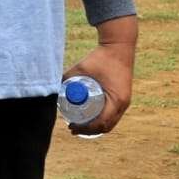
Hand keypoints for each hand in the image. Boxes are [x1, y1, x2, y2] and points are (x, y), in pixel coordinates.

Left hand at [63, 15, 136, 134]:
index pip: (101, 123)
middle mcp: (123, 104)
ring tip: (80, 125)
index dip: (86, 128)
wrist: (119, 47)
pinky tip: (91, 117)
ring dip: (96, 126)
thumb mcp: (82, 67)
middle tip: (73, 128)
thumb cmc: (100, 57)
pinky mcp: (123, 97)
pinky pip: (113, 114)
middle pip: (106, 126)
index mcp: (116, 100)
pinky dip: (103, 119)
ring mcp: (125, 102)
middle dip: (89, 130)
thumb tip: (52, 86)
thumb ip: (67, 76)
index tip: (72, 126)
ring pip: (111, 122)